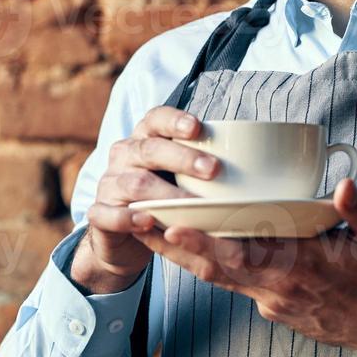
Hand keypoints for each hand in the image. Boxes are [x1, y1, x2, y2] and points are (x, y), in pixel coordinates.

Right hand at [77, 105, 219, 288]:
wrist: (123, 237)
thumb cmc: (162, 198)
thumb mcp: (181, 177)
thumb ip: (204, 164)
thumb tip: (257, 157)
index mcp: (144, 140)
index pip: (155, 119)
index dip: (175, 120)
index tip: (199, 127)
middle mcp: (124, 156)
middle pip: (149, 150)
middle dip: (182, 158)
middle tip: (213, 170)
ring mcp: (109, 184)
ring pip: (134, 183)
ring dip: (165, 192)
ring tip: (191, 202)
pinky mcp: (99, 214)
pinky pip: (108, 213)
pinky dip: (128, 218)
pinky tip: (148, 220)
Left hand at [133, 177, 356, 356]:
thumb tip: (342, 185)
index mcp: (302, 268)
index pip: (242, 255)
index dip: (203, 242)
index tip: (171, 224)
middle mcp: (279, 289)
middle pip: (215, 269)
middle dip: (174, 246)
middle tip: (138, 220)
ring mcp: (274, 303)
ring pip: (220, 279)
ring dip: (184, 257)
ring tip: (151, 229)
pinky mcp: (275, 310)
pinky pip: (236, 285)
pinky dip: (211, 267)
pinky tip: (194, 247)